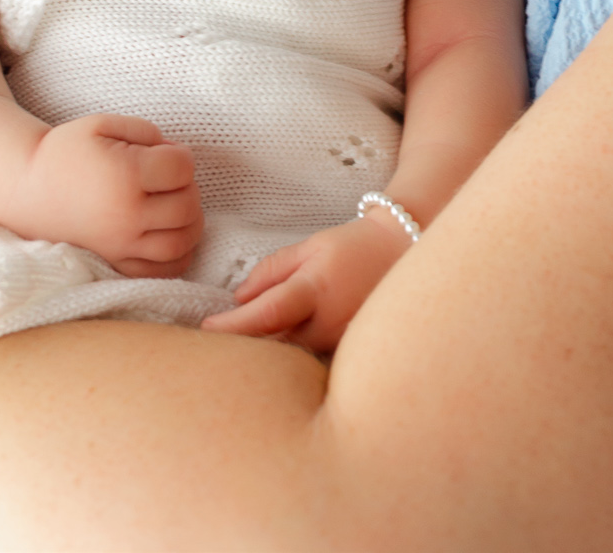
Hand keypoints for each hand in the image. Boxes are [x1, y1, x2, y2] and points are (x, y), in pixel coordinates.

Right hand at [11, 114, 203, 277]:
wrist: (23, 188)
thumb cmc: (65, 151)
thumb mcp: (104, 124)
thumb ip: (148, 134)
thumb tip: (178, 155)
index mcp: (125, 176)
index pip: (182, 168)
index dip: (180, 155)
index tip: (163, 152)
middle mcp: (126, 216)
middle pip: (187, 207)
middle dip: (187, 187)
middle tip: (168, 178)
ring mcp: (120, 244)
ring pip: (181, 244)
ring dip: (190, 223)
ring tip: (174, 205)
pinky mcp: (113, 262)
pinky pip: (161, 272)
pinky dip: (177, 256)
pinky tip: (170, 234)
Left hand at [200, 213, 409, 352]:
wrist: (406, 254)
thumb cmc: (355, 246)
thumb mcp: (312, 245)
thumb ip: (273, 270)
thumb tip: (239, 298)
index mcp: (316, 289)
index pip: (266, 314)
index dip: (232, 324)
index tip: (205, 327)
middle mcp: (328, 323)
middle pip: (273, 346)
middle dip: (242, 349)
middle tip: (208, 349)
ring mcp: (339, 346)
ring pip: (290, 361)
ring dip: (264, 359)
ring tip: (236, 357)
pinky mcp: (347, 359)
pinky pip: (310, 366)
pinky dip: (289, 365)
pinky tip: (273, 364)